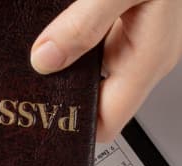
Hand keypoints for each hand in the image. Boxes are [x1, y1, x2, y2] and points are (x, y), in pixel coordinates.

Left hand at [30, 0, 181, 140]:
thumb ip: (84, 24)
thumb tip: (46, 59)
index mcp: (149, 60)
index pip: (107, 123)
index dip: (75, 130)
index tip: (44, 125)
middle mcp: (150, 56)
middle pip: (99, 98)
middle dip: (65, 95)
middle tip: (31, 89)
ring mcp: (147, 38)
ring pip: (99, 67)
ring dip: (71, 63)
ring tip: (44, 54)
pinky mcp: (141, 18)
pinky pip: (104, 41)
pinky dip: (81, 38)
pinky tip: (65, 28)